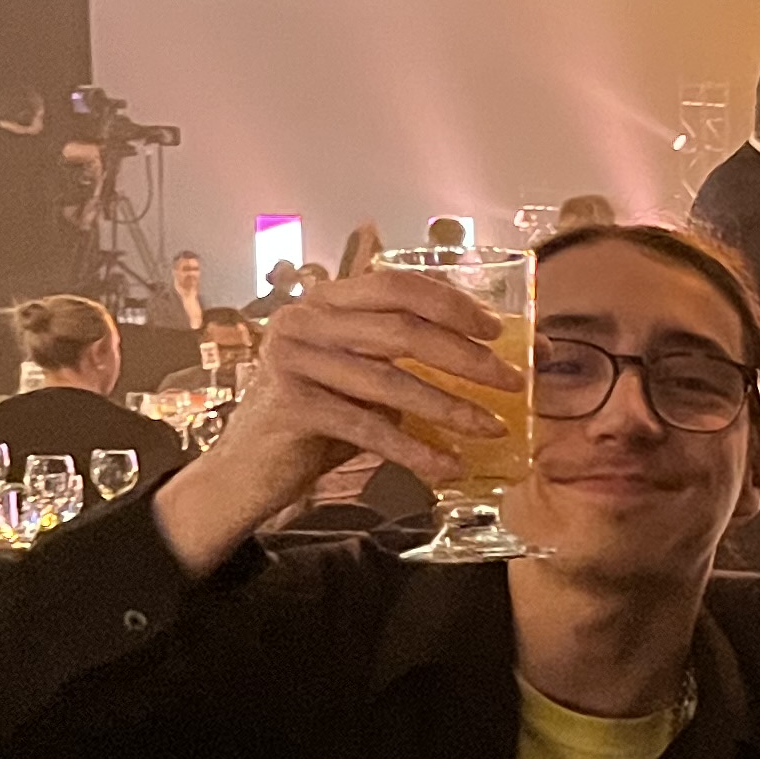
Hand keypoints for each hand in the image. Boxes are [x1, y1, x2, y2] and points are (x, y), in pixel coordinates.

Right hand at [152, 269, 515, 575]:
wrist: (245, 472)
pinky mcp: (289, 404)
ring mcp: (291, 359)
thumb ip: (405, 361)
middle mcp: (303, 320)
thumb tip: (493, 360)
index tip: (499, 331)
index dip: (452, 305)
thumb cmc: (316, 422)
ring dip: (451, 407)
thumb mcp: (363, 380)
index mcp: (323, 302)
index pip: (397, 286)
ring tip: (493, 428)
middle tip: (514, 382)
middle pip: (402, 331)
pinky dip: (415, 449)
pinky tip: (448, 465)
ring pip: (390, 381)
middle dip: (467, 358)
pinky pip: (368, 427)